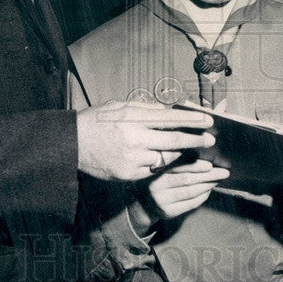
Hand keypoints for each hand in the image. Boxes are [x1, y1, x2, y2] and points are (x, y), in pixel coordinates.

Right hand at [76, 102, 213, 181]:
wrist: (72, 145)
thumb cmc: (97, 121)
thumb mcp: (120, 106)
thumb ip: (146, 109)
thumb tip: (169, 111)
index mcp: (135, 118)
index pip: (171, 119)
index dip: (193, 121)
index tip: (208, 121)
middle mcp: (136, 139)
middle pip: (174, 141)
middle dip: (195, 141)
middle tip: (210, 141)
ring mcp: (132, 159)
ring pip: (165, 158)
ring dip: (178, 154)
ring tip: (187, 150)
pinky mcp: (128, 174)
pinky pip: (152, 170)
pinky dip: (159, 165)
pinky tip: (162, 160)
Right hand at [143, 159, 230, 220]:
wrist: (143, 203)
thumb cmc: (159, 178)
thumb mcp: (162, 166)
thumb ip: (177, 159)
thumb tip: (204, 151)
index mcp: (155, 169)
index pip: (178, 166)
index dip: (196, 165)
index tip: (210, 164)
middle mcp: (156, 185)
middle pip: (187, 179)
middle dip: (208, 175)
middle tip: (223, 172)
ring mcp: (161, 200)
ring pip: (190, 191)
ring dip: (208, 185)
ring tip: (219, 179)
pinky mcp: (167, 212)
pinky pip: (190, 204)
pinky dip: (202, 196)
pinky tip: (209, 190)